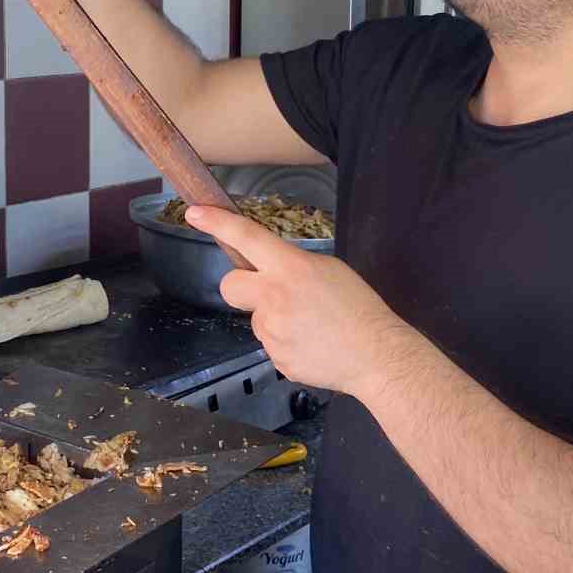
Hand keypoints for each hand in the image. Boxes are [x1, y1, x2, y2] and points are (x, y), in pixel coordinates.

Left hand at [185, 206, 406, 395]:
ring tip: (310, 327)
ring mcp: (271, 332)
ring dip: (275, 320)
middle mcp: (273, 298)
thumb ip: (293, 266)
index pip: (247, 237)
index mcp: (290, 268)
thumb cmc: (360, 308)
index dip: (217, 223)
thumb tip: (271, 271)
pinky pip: (271, 346)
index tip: (194, 213)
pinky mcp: (276, 359)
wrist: (377, 355)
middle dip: (242, 287)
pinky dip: (287, 345)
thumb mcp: (329, 270)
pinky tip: (312, 345)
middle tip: (270, 294)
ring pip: (257, 319)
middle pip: (229, 286)